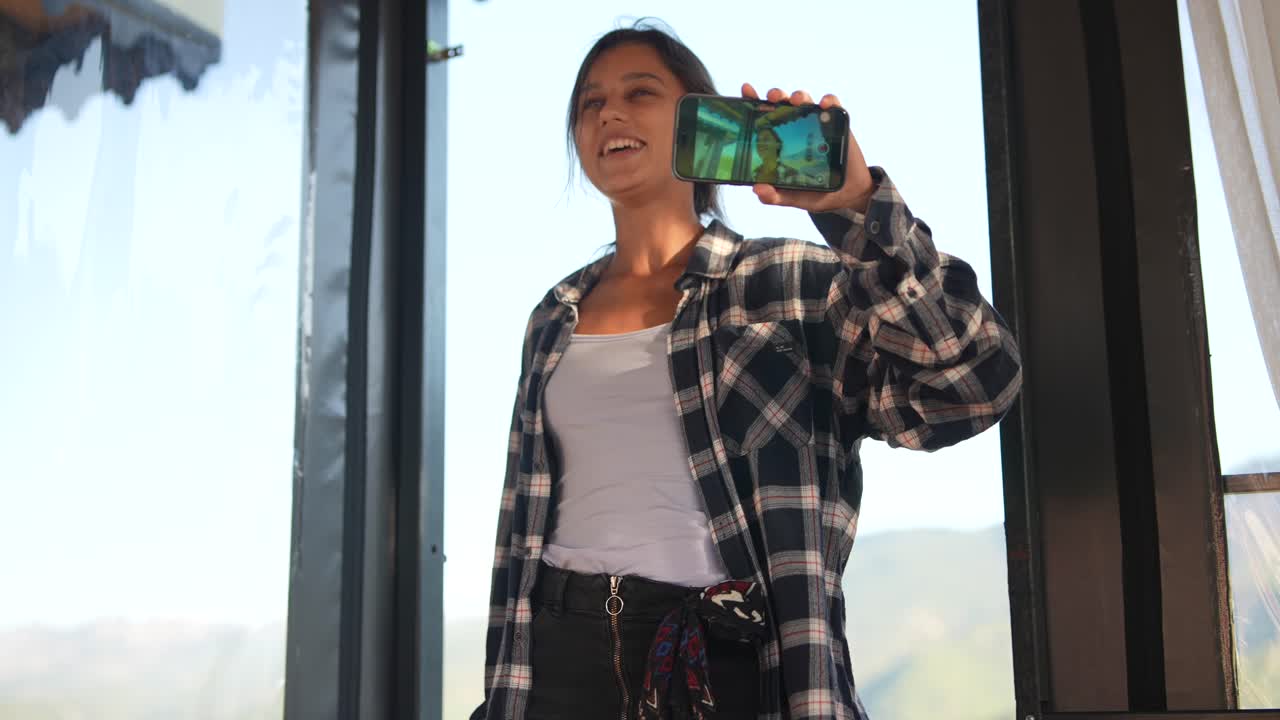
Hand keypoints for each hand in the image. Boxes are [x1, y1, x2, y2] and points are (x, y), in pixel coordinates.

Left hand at [741, 83, 875, 213]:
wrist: (847, 194)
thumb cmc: (816, 192)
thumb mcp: (793, 197)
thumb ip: (775, 196)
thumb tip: (757, 189)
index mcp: (780, 141)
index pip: (763, 117)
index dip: (753, 102)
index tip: (746, 90)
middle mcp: (795, 127)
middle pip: (782, 103)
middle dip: (776, 95)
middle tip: (772, 97)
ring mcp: (816, 123)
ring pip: (805, 100)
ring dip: (799, 96)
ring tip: (797, 100)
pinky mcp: (836, 122)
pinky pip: (833, 106)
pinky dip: (830, 101)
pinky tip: (825, 105)